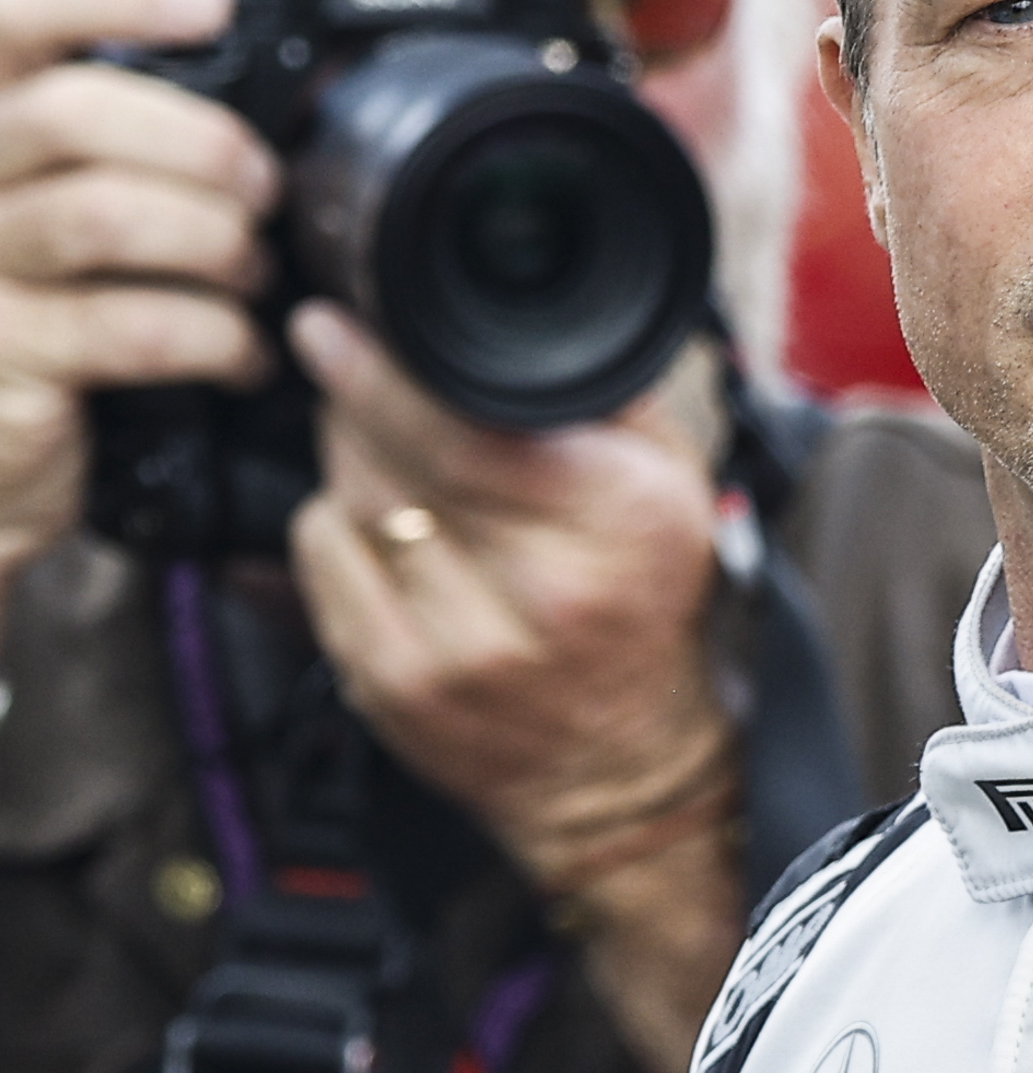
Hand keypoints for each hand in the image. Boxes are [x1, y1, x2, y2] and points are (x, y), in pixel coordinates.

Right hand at [0, 0, 276, 580]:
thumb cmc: (49, 312)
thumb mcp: (66, 202)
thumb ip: (120, 139)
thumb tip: (254, 80)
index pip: (10, 16)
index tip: (210, 3)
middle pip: (70, 115)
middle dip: (196, 140)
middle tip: (262, 184)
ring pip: (103, 217)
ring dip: (212, 241)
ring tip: (253, 271)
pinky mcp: (8, 358)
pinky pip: (130, 329)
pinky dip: (213, 337)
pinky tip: (243, 353)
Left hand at [286, 306, 742, 1072]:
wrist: (624, 771)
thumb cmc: (644, 605)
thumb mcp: (672, 484)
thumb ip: (602, 391)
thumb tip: (509, 301)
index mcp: (615, 521)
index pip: (457, 425)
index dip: (379, 368)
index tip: (337, 325)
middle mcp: (540, 590)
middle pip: (387, 456)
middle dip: (354, 402)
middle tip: (353, 376)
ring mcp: (459, 648)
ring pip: (344, 502)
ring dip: (344, 461)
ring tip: (378, 455)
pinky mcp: (396, 689)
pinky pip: (320, 563)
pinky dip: (332, 528)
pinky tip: (377, 532)